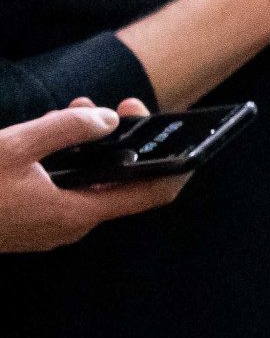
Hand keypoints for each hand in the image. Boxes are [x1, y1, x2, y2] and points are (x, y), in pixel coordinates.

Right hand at [0, 99, 185, 252]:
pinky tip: (52, 138)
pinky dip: (69, 165)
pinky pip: (66, 192)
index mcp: (76, 213)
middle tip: (118, 109)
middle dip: (122, 142)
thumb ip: (66, 130)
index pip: (148, 194)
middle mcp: (71, 226)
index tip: (185, 139)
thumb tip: (110, 120)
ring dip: (90, 149)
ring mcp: (51, 228)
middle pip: (117, 182)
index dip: (175, 167)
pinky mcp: (34, 224)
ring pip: (88, 185)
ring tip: (77, 112)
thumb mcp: (15, 147)